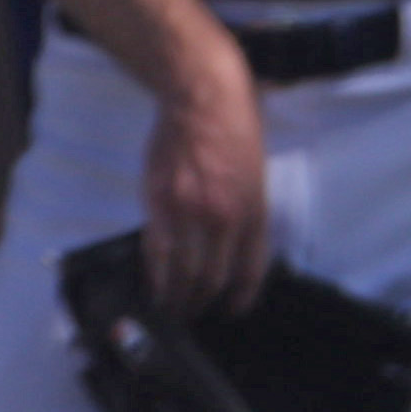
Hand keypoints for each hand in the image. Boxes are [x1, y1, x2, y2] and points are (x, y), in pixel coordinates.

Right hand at [139, 55, 272, 315]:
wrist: (201, 98)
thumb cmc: (234, 130)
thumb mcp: (256, 176)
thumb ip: (246, 214)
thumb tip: (232, 250)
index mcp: (254, 211)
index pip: (249, 270)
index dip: (240, 298)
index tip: (231, 309)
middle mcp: (224, 217)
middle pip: (212, 278)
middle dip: (203, 304)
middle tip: (195, 313)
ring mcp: (189, 211)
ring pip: (182, 272)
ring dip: (177, 298)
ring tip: (172, 309)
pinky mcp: (158, 202)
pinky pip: (156, 251)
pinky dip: (155, 276)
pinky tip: (155, 286)